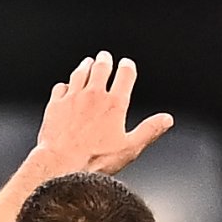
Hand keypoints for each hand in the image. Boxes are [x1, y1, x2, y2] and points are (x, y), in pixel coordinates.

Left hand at [28, 49, 174, 180]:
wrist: (61, 164)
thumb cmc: (94, 160)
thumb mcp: (129, 148)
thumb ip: (149, 131)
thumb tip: (166, 120)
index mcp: (114, 104)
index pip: (124, 75)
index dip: (127, 67)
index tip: (127, 64)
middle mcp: (93, 95)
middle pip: (101, 68)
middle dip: (104, 60)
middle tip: (105, 56)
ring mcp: (72, 98)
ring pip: (79, 74)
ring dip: (85, 66)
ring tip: (87, 63)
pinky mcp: (55, 105)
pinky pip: (60, 87)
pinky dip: (64, 85)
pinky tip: (65, 87)